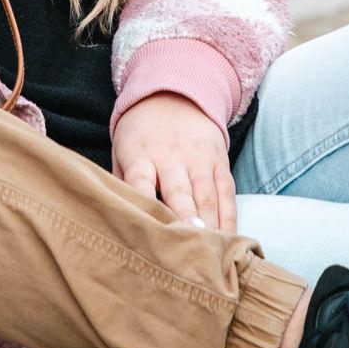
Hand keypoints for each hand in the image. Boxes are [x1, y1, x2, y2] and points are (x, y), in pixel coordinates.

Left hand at [112, 92, 236, 232]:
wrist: (173, 96)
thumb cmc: (140, 135)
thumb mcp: (121, 151)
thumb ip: (122, 184)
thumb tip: (119, 220)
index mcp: (140, 155)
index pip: (140, 181)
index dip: (145, 204)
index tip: (150, 228)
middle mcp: (171, 157)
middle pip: (179, 193)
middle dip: (186, 220)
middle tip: (190, 246)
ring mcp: (199, 159)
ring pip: (207, 196)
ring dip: (210, 225)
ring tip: (210, 251)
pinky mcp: (220, 162)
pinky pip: (227, 193)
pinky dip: (230, 218)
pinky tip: (229, 239)